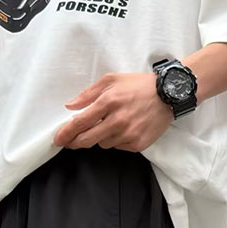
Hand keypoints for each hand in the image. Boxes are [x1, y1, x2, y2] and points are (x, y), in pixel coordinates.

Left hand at [54, 73, 173, 150]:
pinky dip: (116, 140)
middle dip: (75, 142)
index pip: (80, 122)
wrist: (168, 95)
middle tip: (71, 142)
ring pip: (103, 144)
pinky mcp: (138, 144)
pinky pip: (118, 147)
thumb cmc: (139, 86)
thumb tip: (71, 106)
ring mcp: (128, 134)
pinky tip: (123, 129)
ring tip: (109, 125)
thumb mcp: (111, 80)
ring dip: (100, 137)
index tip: (58, 139)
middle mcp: (117, 120)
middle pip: (87, 139)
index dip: (66, 133)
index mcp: (108, 102)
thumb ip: (88, 94)